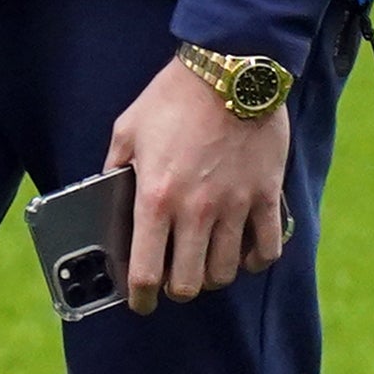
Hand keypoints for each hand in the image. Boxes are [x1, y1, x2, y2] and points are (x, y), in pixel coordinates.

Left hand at [105, 58, 290, 313]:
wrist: (230, 70)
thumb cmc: (173, 98)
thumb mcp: (127, 131)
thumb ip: (114, 170)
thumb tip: (107, 199)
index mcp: (155, 199)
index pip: (145, 272)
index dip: (139, 298)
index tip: (139, 303)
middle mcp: (196, 211)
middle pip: (188, 284)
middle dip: (176, 289)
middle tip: (172, 279)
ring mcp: (235, 206)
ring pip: (225, 273)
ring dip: (212, 276)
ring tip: (204, 263)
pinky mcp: (266, 196)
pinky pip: (266, 249)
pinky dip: (254, 261)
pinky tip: (242, 254)